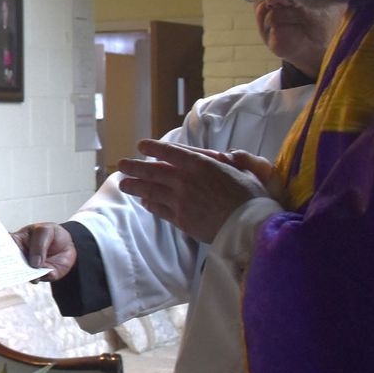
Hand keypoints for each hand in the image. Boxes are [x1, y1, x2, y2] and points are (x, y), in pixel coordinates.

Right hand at [12, 223, 75, 279]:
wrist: (66, 243)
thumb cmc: (50, 233)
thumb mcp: (45, 232)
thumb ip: (39, 245)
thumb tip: (34, 264)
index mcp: (15, 243)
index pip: (3, 249)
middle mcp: (20, 258)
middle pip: (12, 265)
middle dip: (12, 269)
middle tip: (15, 270)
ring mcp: (30, 268)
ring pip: (26, 275)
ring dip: (29, 276)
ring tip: (34, 276)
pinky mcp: (42, 275)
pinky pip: (41, 278)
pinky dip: (44, 277)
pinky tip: (49, 274)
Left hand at [116, 139, 278, 242]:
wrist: (249, 227)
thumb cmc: (252, 197)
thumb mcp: (246, 170)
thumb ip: (233, 160)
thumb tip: (228, 155)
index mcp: (200, 164)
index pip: (170, 152)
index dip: (154, 148)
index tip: (141, 145)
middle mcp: (185, 180)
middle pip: (153, 171)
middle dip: (135, 167)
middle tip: (121, 164)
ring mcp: (180, 200)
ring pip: (150, 190)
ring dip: (134, 186)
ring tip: (123, 184)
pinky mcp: (180, 219)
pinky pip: (159, 209)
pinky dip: (149, 204)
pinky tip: (143, 202)